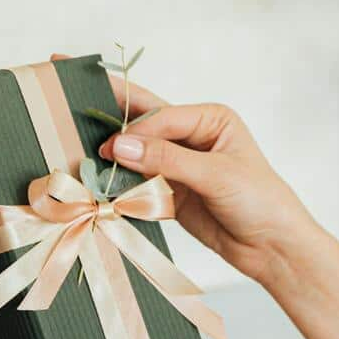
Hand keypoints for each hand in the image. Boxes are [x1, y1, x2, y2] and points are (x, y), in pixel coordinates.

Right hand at [70, 57, 323, 287]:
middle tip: (65, 90)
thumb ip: (168, 159)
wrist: (273, 248)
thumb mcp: (217, 175)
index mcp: (210, 119)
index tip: (108, 147)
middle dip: (106, 110)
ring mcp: (178, 165)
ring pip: (134, 153)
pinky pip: (136, 183)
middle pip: (142, 121)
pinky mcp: (170, 193)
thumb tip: (119, 144)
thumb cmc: (260, 201)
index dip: (132, 129)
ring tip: (67, 141)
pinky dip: (117, 185)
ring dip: (108, 154)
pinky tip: (92, 181)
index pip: (161, 116)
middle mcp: (192, 136)